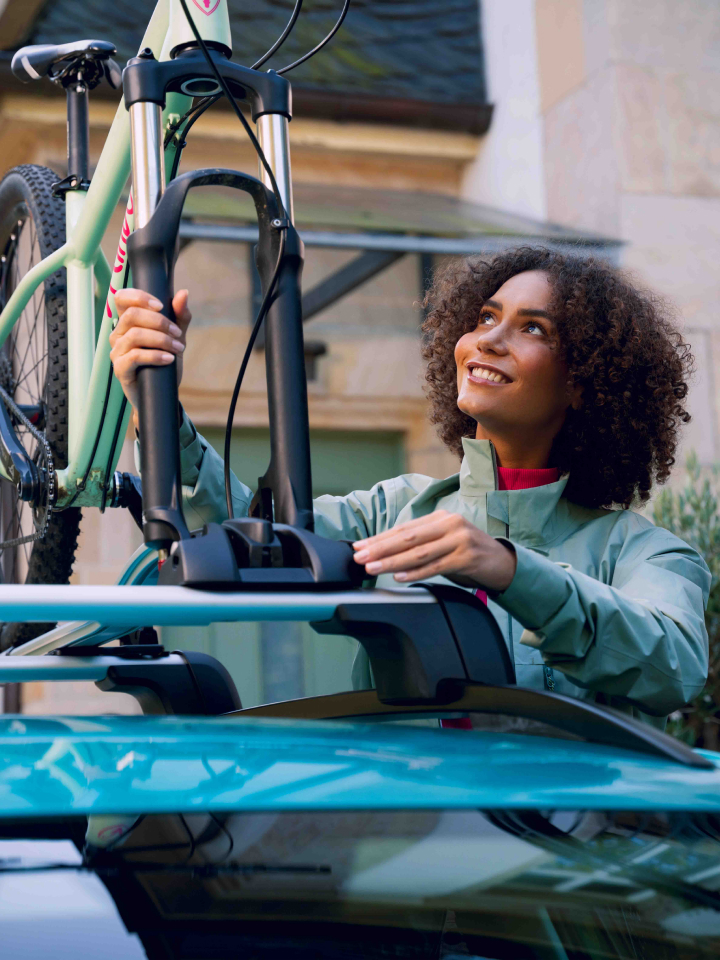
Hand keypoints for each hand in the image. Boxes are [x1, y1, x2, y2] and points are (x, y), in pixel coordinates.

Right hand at [109, 288, 191, 428]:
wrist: (162, 394)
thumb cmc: (165, 362)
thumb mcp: (177, 337)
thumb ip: (180, 316)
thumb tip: (184, 293)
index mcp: (128, 322)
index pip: (122, 297)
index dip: (139, 296)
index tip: (161, 306)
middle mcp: (118, 334)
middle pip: (132, 315)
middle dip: (160, 322)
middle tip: (178, 334)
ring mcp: (117, 351)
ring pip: (135, 335)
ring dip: (161, 340)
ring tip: (178, 348)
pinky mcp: (120, 369)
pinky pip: (135, 356)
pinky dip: (155, 355)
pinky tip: (169, 359)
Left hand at [352, 510, 516, 591]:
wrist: (502, 562)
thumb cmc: (468, 552)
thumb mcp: (444, 541)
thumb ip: (421, 543)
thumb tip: (385, 553)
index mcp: (440, 518)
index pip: (403, 529)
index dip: (379, 538)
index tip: (359, 547)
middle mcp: (449, 524)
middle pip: (408, 538)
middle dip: (380, 548)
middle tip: (360, 557)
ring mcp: (459, 540)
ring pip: (419, 553)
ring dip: (392, 562)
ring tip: (373, 568)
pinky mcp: (467, 557)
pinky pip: (435, 566)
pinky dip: (415, 572)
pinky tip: (400, 577)